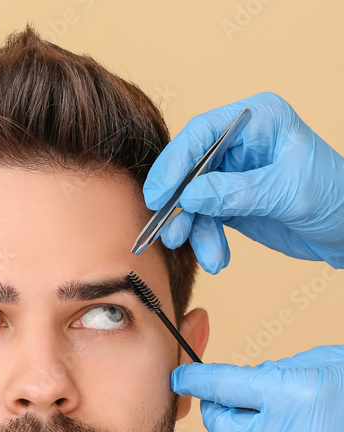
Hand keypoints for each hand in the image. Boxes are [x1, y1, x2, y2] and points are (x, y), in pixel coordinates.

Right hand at [144, 92, 343, 273]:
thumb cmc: (336, 196)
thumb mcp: (285, 191)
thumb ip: (235, 192)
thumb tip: (188, 196)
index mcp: (258, 120)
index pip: (202, 132)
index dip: (175, 162)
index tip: (159, 194)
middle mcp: (240, 143)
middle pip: (189, 167)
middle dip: (180, 203)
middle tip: (171, 231)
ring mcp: (232, 173)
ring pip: (192, 199)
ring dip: (193, 229)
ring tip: (204, 253)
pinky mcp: (229, 201)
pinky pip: (203, 219)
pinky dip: (206, 240)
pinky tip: (216, 257)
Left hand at [171, 345, 343, 431]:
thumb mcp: (311, 363)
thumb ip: (265, 377)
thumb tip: (230, 384)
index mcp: (290, 394)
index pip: (221, 387)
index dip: (196, 380)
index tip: (181, 376)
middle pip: (223, 428)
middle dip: (222, 411)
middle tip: (233, 396)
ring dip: (251, 429)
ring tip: (284, 410)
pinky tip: (304, 430)